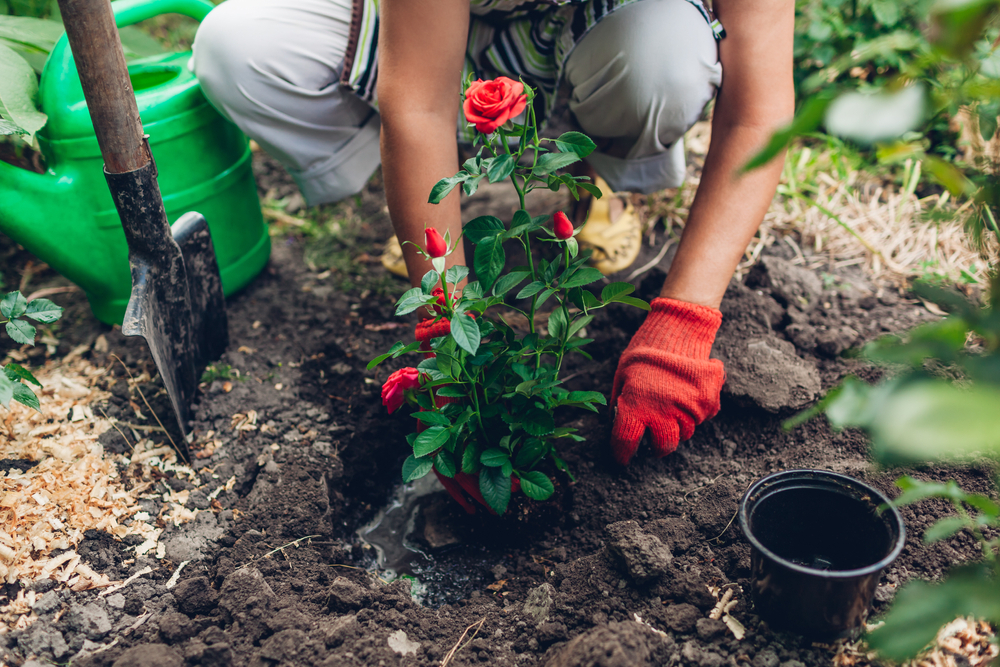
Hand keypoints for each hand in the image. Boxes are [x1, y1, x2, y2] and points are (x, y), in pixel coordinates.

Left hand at [610, 297, 725, 464]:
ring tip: (671, 407)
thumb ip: (621, 401)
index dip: (622, 454)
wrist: (678, 328)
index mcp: (636, 406)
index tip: (623, 458)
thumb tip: (617, 423)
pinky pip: (702, 418)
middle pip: (664, 446)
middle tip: (654, 436)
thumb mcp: (623, 374)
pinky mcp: (708, 402)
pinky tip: (687, 395)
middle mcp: (663, 412)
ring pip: (685, 433)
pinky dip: (695, 412)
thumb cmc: (645, 351)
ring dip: (677, 426)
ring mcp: (688, 409)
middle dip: (658, 446)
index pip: (626, 442)